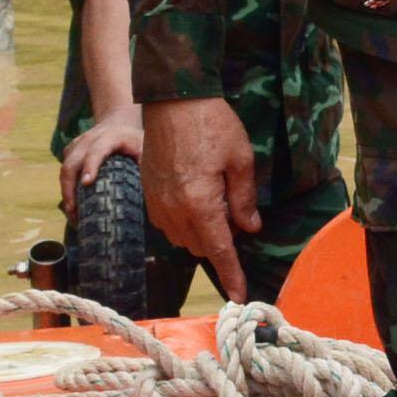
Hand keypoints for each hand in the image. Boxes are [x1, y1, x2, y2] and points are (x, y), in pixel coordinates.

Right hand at [58, 108, 143, 213]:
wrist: (118, 122)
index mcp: (110, 137)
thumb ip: (144, 163)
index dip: (91, 165)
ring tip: (72, 212)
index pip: (97, 151)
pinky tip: (72, 202)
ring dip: (66, 190)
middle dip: (69, 186)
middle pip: (72, 162)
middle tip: (73, 209)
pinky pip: (65, 169)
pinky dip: (66, 186)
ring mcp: (77, 145)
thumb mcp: (144, 147)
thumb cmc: (134, 140)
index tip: (87, 182)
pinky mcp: (71, 151)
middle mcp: (89, 140)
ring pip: (65, 167)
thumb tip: (148, 188)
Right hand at [141, 98, 257, 301]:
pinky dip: (184, 220)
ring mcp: (156, 203)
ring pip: (182, 236)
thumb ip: (244, 199)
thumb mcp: (241, 160)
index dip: (230, 274)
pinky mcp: (147, 192)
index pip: (218, 250)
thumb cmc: (212, 125)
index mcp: (200, 205)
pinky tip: (197, 196)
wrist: (173, 99)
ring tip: (217, 200)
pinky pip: (167, 222)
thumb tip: (249, 228)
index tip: (238, 296)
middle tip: (236, 216)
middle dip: (220, 243)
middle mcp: (173, 210)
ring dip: (201, 232)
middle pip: (200, 246)